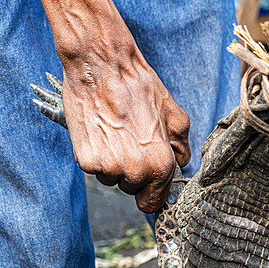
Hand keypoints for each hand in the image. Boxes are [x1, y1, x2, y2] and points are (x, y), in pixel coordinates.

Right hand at [62, 47, 190, 213]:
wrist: (102, 65)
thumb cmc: (138, 86)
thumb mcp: (174, 115)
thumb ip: (181, 145)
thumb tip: (182, 162)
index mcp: (162, 165)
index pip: (153, 202)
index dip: (149, 192)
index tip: (144, 182)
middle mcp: (137, 171)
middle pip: (131, 190)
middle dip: (130, 172)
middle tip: (127, 141)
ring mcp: (110, 167)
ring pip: (110, 179)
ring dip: (111, 163)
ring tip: (113, 132)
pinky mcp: (86, 160)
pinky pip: (92, 169)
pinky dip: (93, 154)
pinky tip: (98, 131)